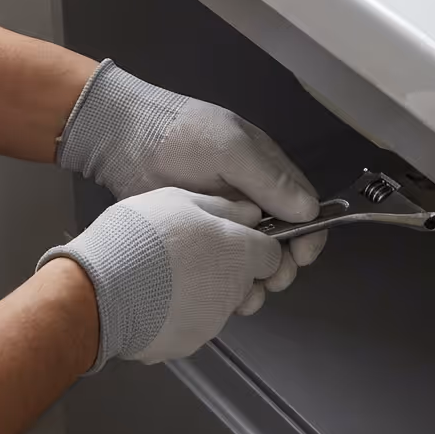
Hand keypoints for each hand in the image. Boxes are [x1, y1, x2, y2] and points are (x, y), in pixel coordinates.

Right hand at [38, 187, 282, 368]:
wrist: (95, 293)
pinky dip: (180, 313)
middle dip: (232, 270)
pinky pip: (192, 325)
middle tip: (196, 254)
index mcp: (239, 255)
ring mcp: (210, 324)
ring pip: (220, 304)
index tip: (238, 238)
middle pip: (248, 282)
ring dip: (205, 291)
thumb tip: (251, 213)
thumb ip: (223, 206)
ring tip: (169, 274)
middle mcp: (233, 293)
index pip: (273, 256)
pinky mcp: (184, 346)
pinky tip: (154, 298)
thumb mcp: (181, 200)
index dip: (258, 245)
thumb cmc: (140, 237)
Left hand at [57, 61, 324, 277]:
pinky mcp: (196, 238)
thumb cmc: (183, 137)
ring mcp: (222, 220)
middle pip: (282, 239)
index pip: (304, 206)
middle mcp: (250, 200)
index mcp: (266, 173)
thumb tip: (310, 211)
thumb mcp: (231, 150)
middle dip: (283, 263)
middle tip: (272, 280)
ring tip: (246, 295)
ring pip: (251, 257)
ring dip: (256, 278)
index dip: (310, 232)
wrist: (124, 141)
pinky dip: (227, 283)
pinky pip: (220, 265)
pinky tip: (221, 295)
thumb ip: (269, 179)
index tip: (303, 256)